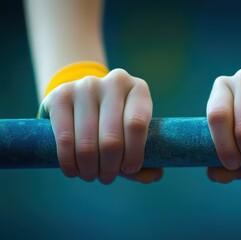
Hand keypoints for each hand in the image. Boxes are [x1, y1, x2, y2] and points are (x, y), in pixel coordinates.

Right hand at [39, 69, 162, 183]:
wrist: (83, 101)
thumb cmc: (117, 123)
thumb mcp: (134, 134)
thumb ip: (148, 157)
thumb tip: (155, 176)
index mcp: (138, 89)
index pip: (137, 125)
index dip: (134, 154)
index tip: (129, 169)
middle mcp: (114, 82)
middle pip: (112, 138)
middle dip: (110, 167)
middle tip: (107, 177)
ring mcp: (86, 86)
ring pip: (87, 142)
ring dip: (90, 168)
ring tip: (91, 175)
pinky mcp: (60, 95)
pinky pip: (65, 138)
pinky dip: (69, 162)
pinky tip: (73, 171)